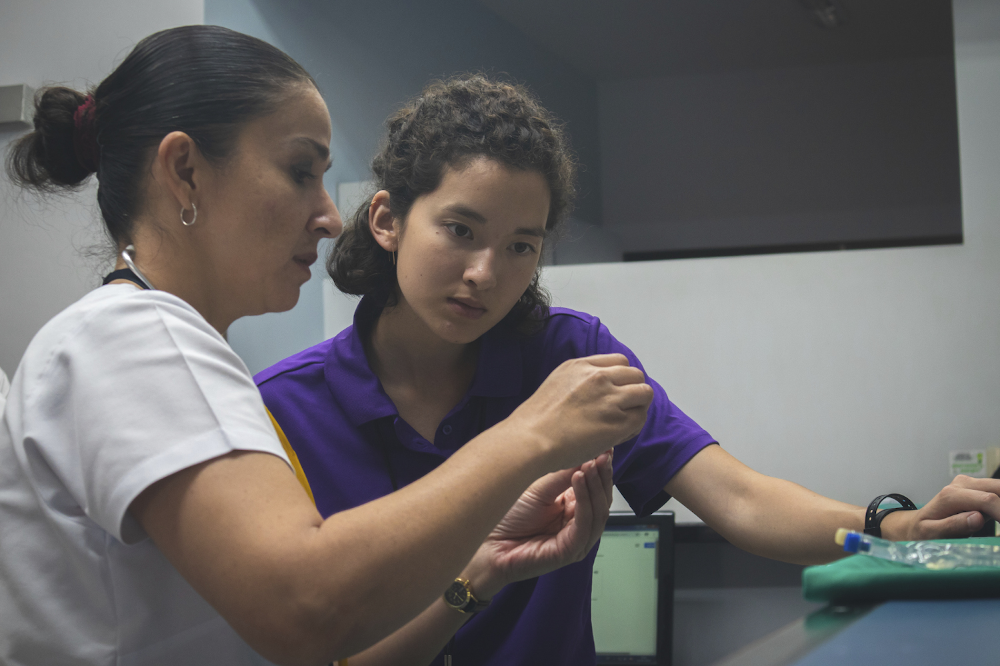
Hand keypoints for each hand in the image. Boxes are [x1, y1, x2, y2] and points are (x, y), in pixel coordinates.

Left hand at [463, 450, 614, 597]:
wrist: (486, 543)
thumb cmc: (506, 517)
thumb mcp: (539, 487)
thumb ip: (564, 474)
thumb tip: (589, 452)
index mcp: (572, 506)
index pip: (596, 487)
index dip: (602, 467)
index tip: (606, 447)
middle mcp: (578, 523)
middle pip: (602, 499)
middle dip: (603, 475)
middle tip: (602, 454)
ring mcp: (576, 539)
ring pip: (598, 512)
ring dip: (595, 486)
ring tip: (589, 464)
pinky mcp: (570, 551)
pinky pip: (585, 524)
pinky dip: (585, 501)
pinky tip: (579, 480)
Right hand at [509, 354, 652, 470]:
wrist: (531, 439)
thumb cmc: (537, 419)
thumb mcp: (557, 382)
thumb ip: (580, 379)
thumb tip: (597, 388)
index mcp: (582, 366)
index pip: (620, 362)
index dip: (621, 379)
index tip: (614, 392)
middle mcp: (599, 378)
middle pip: (636, 375)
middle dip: (633, 391)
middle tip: (621, 408)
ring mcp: (610, 399)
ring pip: (645, 394)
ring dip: (637, 407)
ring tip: (622, 422)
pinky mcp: (617, 423)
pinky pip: (640, 418)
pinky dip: (633, 427)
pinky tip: (618, 435)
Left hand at [883, 475, 999, 539]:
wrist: (917, 523)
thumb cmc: (923, 530)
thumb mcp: (932, 533)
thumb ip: (953, 526)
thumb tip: (977, 518)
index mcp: (951, 495)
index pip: (988, 500)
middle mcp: (961, 484)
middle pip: (998, 488)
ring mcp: (970, 484)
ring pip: (999, 488)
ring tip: (999, 524)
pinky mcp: (976, 489)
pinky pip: (996, 492)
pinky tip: (996, 518)